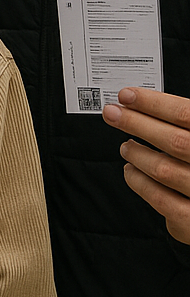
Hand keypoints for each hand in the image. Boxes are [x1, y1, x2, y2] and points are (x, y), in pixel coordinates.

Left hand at [103, 86, 189, 243]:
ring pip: (164, 170)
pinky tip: (131, 172)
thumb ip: (188, 123)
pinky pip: (161, 200)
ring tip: (126, 146)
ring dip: (137, 154)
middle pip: (173, 141)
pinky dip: (140, 183)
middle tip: (113, 114)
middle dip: (136, 124)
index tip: (128, 96)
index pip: (186, 115)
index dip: (154, 104)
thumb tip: (154, 105)